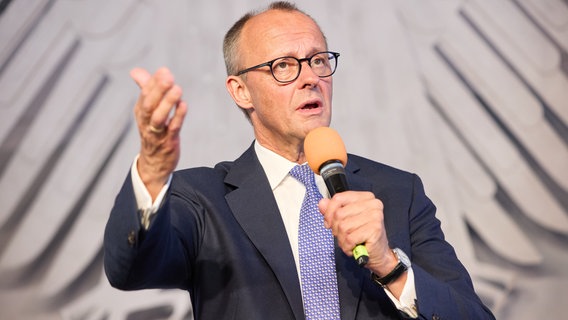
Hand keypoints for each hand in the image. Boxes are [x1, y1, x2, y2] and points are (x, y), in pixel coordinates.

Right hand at [131, 67, 186, 198]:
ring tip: (177, 89)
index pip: (145, 94)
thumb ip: (144, 89)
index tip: (164, 70)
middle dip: (158, 90)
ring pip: (158, 117)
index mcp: (141, 112)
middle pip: (149, 104)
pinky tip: (183, 105)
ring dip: (167, 103)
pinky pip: (172, 128)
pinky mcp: (168, 142)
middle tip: (168, 76)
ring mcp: (157, 133)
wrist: (154, 164)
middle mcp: (146, 121)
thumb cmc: (152, 132)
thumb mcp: (146, 111)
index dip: (154, 82)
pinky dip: (178, 117)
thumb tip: (135, 71)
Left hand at [318, 191, 395, 274]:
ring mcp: (375, 216)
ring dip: (342, 239)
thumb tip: (322, 203)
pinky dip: (347, 246)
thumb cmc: (363, 236)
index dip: (329, 212)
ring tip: (350, 242)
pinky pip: (349, 238)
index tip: (329, 223)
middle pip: (339, 214)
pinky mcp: (374, 229)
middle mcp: (373, 204)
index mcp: (366, 197)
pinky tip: (354, 247)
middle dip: (336, 229)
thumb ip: (333, 210)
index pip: (339, 198)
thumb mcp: (346, 220)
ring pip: (343, 227)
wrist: (378, 253)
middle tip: (344, 235)